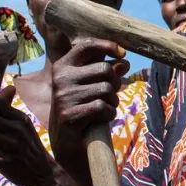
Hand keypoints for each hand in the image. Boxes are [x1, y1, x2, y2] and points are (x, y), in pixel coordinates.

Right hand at [50, 38, 129, 162]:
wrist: (66, 141)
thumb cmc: (82, 107)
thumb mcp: (92, 86)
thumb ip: (106, 72)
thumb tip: (124, 62)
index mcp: (63, 66)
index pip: (86, 45)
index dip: (107, 45)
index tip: (123, 52)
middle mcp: (61, 78)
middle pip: (105, 69)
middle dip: (115, 83)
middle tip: (111, 95)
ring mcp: (63, 97)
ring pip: (106, 89)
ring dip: (113, 101)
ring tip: (105, 108)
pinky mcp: (69, 115)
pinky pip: (102, 107)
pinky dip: (109, 114)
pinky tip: (102, 118)